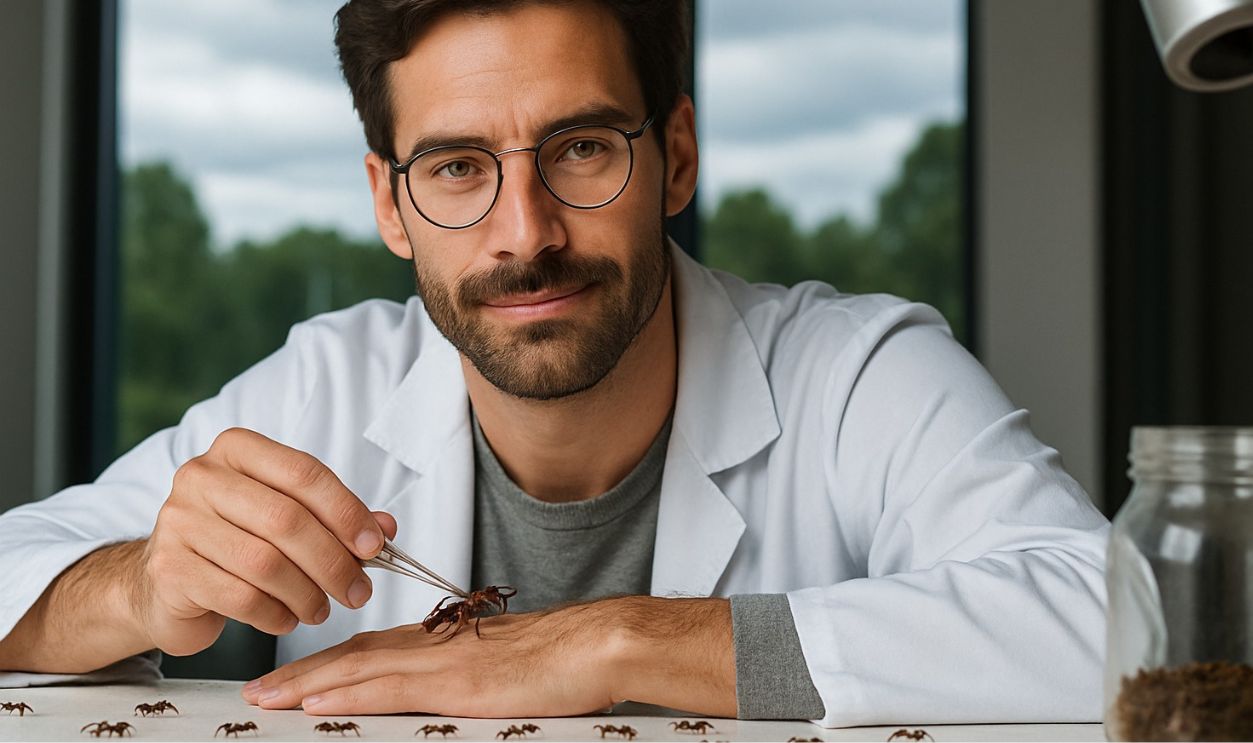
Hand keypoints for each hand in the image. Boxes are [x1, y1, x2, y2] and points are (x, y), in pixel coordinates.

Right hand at [135, 427, 397, 656]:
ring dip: (307, 594)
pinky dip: (276, 614)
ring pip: (265, 563)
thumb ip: (335, 517)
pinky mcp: (170, 569)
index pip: (303, 472)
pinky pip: (240, 597)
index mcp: (236, 450)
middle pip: (287, 519)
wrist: (166, 582)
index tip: (375, 545)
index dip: (346, 511)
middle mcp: (201, 477)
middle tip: (358, 592)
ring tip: (322, 609)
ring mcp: (179, 521)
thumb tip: (386, 529)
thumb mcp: (286, 517)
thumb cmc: (237, 540)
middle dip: (333, 561)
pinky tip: (287, 617)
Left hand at [242, 604, 619, 716]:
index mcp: (443, 642)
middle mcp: (433, 646)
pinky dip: (348, 694)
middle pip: (353, 655)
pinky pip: (389, 689)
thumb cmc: (560, 656)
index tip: (292, 677)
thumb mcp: (502, 663)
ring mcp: (441, 663)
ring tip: (267, 699)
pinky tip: (318, 702)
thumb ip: (466, 671)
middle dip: (302, 673)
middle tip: (257, 690)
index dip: (327, 662)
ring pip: (359, 669)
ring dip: (308, 683)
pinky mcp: (454, 684)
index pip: (371, 650)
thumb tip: (449, 687)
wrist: (594, 645)